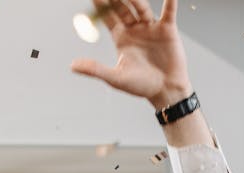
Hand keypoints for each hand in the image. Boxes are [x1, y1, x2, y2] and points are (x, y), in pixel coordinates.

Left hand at [72, 0, 190, 109]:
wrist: (166, 91)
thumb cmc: (141, 87)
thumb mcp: (115, 78)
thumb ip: (95, 69)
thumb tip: (73, 66)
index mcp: (121, 37)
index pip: (108, 16)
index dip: (100, 4)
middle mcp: (135, 29)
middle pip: (122, 6)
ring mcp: (151, 27)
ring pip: (141, 7)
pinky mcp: (167, 29)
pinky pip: (168, 11)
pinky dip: (170, 1)